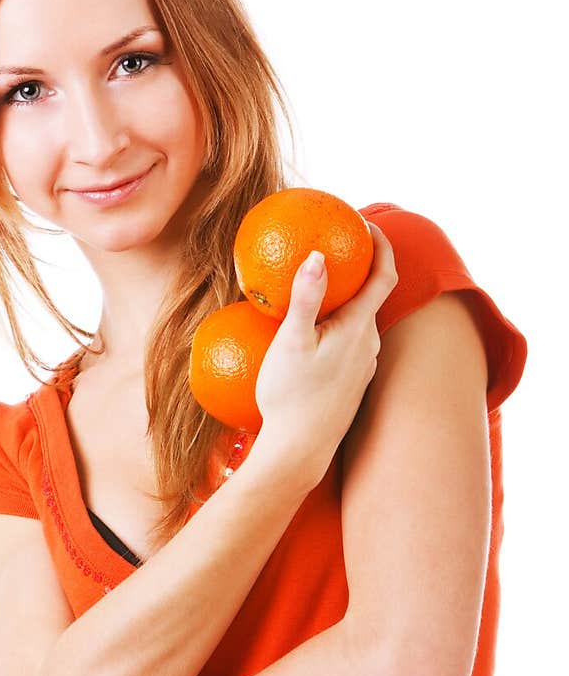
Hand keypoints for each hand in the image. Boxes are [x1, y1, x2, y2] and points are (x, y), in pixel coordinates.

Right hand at [252, 222, 397, 489]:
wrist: (299, 451)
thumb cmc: (292, 397)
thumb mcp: (291, 342)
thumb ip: (306, 298)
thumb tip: (318, 255)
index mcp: (359, 329)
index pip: (384, 275)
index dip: (382, 244)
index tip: (366, 223)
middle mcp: (369, 346)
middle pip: (372, 296)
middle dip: (359, 270)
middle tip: (335, 249)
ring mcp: (362, 367)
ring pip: (359, 322)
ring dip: (346, 301)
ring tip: (319, 288)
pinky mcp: (351, 383)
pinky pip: (348, 343)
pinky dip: (336, 326)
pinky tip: (311, 332)